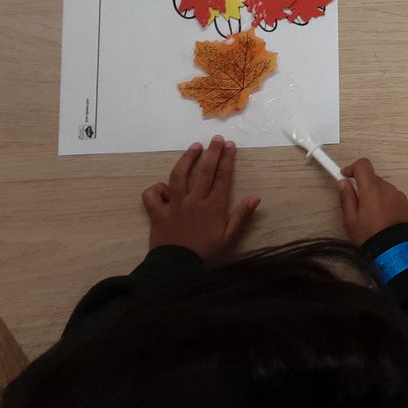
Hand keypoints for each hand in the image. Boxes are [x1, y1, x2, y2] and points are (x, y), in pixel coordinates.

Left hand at [142, 136, 259, 259]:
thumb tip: (255, 197)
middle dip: (212, 152)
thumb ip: (241, 216)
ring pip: (178, 175)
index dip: (227, 159)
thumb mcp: (229, 238)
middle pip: (204, 171)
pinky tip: (164, 187)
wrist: (177, 269)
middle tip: (216, 139)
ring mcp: (174, 205)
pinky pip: (152, 195)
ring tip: (195, 147)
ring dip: (187, 159)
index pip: (222, 177)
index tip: (230, 145)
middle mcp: (194, 201)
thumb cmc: (206, 253)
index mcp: (213, 207)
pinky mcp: (157, 212)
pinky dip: (156, 188)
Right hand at [339, 158, 407, 244]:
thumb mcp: (350, 220)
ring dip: (374, 194)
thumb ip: (346, 197)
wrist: (395, 251)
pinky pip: (391, 196)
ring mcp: (398, 195)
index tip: (344, 175)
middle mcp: (388, 188)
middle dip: (362, 186)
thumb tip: (344, 183)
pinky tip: (380, 218)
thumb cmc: (370, 236)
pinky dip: (384, 201)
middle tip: (355, 203)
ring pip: (382, 188)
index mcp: (372, 189)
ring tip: (369, 215)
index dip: (352, 167)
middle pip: (372, 177)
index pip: (363, 165)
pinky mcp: (405, 204)